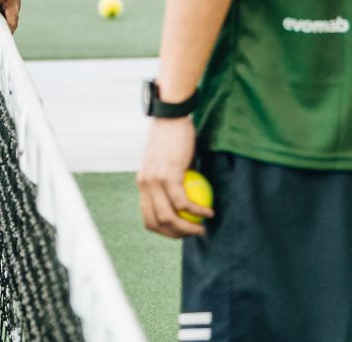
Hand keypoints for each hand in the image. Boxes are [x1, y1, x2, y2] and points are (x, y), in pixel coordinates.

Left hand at [138, 116, 211, 238]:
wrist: (171, 116)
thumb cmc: (173, 138)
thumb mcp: (167, 164)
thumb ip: (171, 182)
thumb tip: (185, 205)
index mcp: (142, 183)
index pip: (148, 217)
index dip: (164, 231)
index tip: (181, 232)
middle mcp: (145, 184)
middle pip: (157, 222)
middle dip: (176, 234)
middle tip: (194, 233)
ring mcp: (154, 180)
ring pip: (169, 216)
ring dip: (188, 228)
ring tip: (202, 228)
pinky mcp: (168, 174)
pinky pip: (183, 202)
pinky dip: (197, 210)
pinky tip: (209, 213)